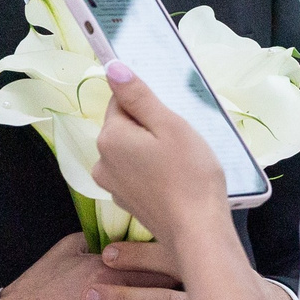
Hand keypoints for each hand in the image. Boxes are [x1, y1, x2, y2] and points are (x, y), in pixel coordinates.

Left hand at [90, 60, 228, 238]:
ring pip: (130, 151)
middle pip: (124, 127)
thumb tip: (112, 67)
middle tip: (180, 140)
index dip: (149, 105)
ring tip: (180, 161)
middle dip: (150, 127)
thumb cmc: (190, 174)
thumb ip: (138, 96)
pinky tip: (174, 179)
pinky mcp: (127, 202)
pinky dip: (152, 171)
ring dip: (151, 149)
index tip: (171, 118)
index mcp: (109, 137)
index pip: (121, 101)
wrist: (198, 232)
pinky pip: (136, 173)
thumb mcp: (170, 125)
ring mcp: (112, 186)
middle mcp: (102, 161)